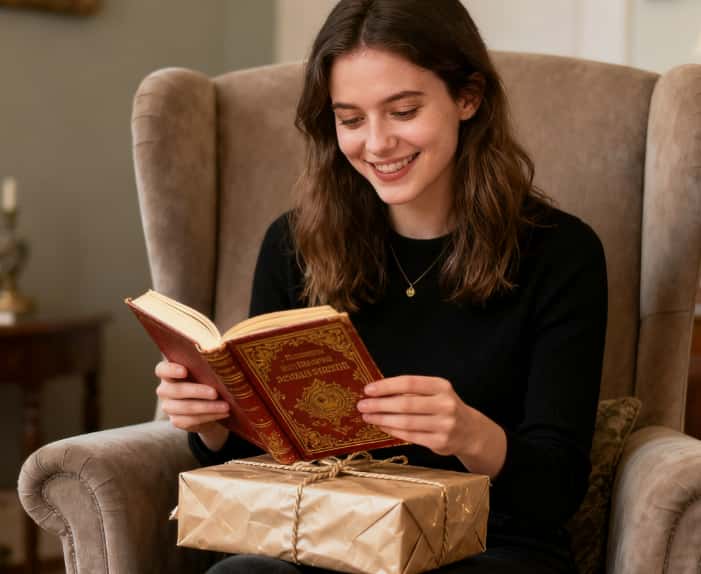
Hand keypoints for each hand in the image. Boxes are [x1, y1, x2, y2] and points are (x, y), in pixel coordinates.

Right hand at [155, 361, 229, 447]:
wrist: (209, 405)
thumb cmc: (206, 379)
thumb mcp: (206, 370)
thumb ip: (207, 362)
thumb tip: (219, 353)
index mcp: (169, 373)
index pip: (162, 370)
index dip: (171, 370)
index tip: (184, 371)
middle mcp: (165, 389)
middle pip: (175, 390)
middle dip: (196, 391)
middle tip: (215, 393)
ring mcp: (169, 406)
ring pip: (185, 407)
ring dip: (207, 407)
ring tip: (226, 406)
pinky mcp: (176, 421)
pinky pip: (191, 420)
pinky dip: (209, 416)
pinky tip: (223, 413)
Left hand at [356, 375, 471, 456]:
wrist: (470, 431)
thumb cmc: (443, 408)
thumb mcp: (434, 393)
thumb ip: (411, 392)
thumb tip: (377, 392)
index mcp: (441, 386)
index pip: (409, 383)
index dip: (387, 386)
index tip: (368, 389)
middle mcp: (445, 404)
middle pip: (406, 404)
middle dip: (380, 405)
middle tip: (362, 405)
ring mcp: (444, 425)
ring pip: (406, 422)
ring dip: (383, 419)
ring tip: (367, 416)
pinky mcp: (440, 442)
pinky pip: (410, 436)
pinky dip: (392, 430)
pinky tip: (381, 426)